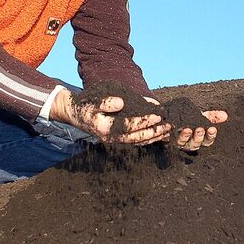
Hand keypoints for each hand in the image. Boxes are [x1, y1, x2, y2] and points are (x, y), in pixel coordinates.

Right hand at [51, 89, 170, 144]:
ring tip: (167, 131)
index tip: (158, 114)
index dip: (145, 120)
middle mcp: (112, 138)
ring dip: (153, 137)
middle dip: (154, 132)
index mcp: (106, 129)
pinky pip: (135, 141)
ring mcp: (115, 141)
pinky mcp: (117, 139)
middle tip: (169, 126)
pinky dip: (147, 138)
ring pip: (138, 142)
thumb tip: (120, 103)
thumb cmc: (85, 105)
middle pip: (137, 137)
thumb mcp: (93, 101)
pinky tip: (157, 134)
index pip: (130, 126)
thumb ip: (106, 102)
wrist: (74, 113)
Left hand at [174, 110, 227, 151]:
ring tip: (187, 129)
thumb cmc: (189, 119)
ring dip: (186, 136)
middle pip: (196, 144)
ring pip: (183, 143)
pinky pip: (170, 139)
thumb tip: (225, 115)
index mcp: (199, 139)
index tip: (212, 129)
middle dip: (198, 136)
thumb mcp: (201, 117)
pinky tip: (174, 127)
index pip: (207, 141)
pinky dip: (172, 133)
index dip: (210, 136)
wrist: (172, 117)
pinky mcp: (168, 139)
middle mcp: (189, 143)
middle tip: (199, 129)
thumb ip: (212, 117)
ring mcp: (179, 142)